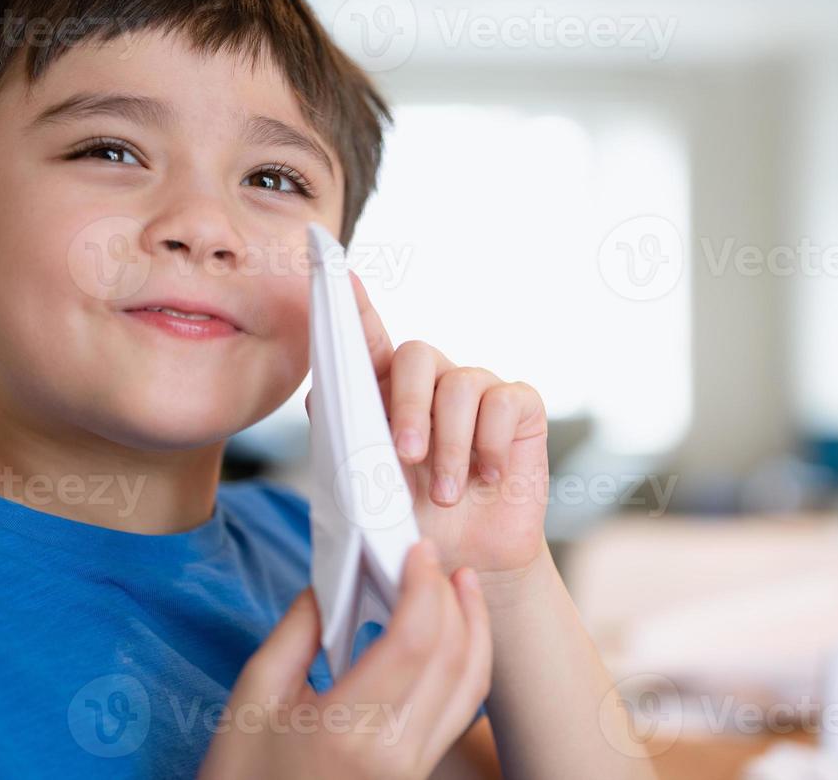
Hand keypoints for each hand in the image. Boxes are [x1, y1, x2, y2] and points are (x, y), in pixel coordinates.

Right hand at [198, 540, 491, 779]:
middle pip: (453, 659)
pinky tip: (452, 637)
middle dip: (453, 598)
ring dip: (474, 629)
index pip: (413, 640)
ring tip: (460, 587)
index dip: (423, 585)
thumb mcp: (252, 698)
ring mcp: (413, 771)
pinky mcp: (417, 777)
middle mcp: (394, 754)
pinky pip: (459, 715)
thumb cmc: (242, 778)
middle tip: (436, 559)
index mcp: (347, 729)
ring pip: (471, 689)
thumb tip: (332, 578)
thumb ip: (296, 630)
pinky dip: (466, 666)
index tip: (416, 550)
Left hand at [307, 271, 551, 590]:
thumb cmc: (414, 523)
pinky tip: (489, 478)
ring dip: (451, 447)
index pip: (369, 339)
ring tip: (448, 496)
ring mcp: (478, 389)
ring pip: (460, 385)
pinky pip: (505, 402)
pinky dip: (492, 445)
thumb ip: (348, 442)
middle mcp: (433, 381)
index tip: (337, 276)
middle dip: (408, 407)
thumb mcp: (371, 490)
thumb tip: (317, 397)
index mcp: (388, 393)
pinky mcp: (520, 406)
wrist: (468, 561)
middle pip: (416, 356)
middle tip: (406, 458)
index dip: (354, 307)